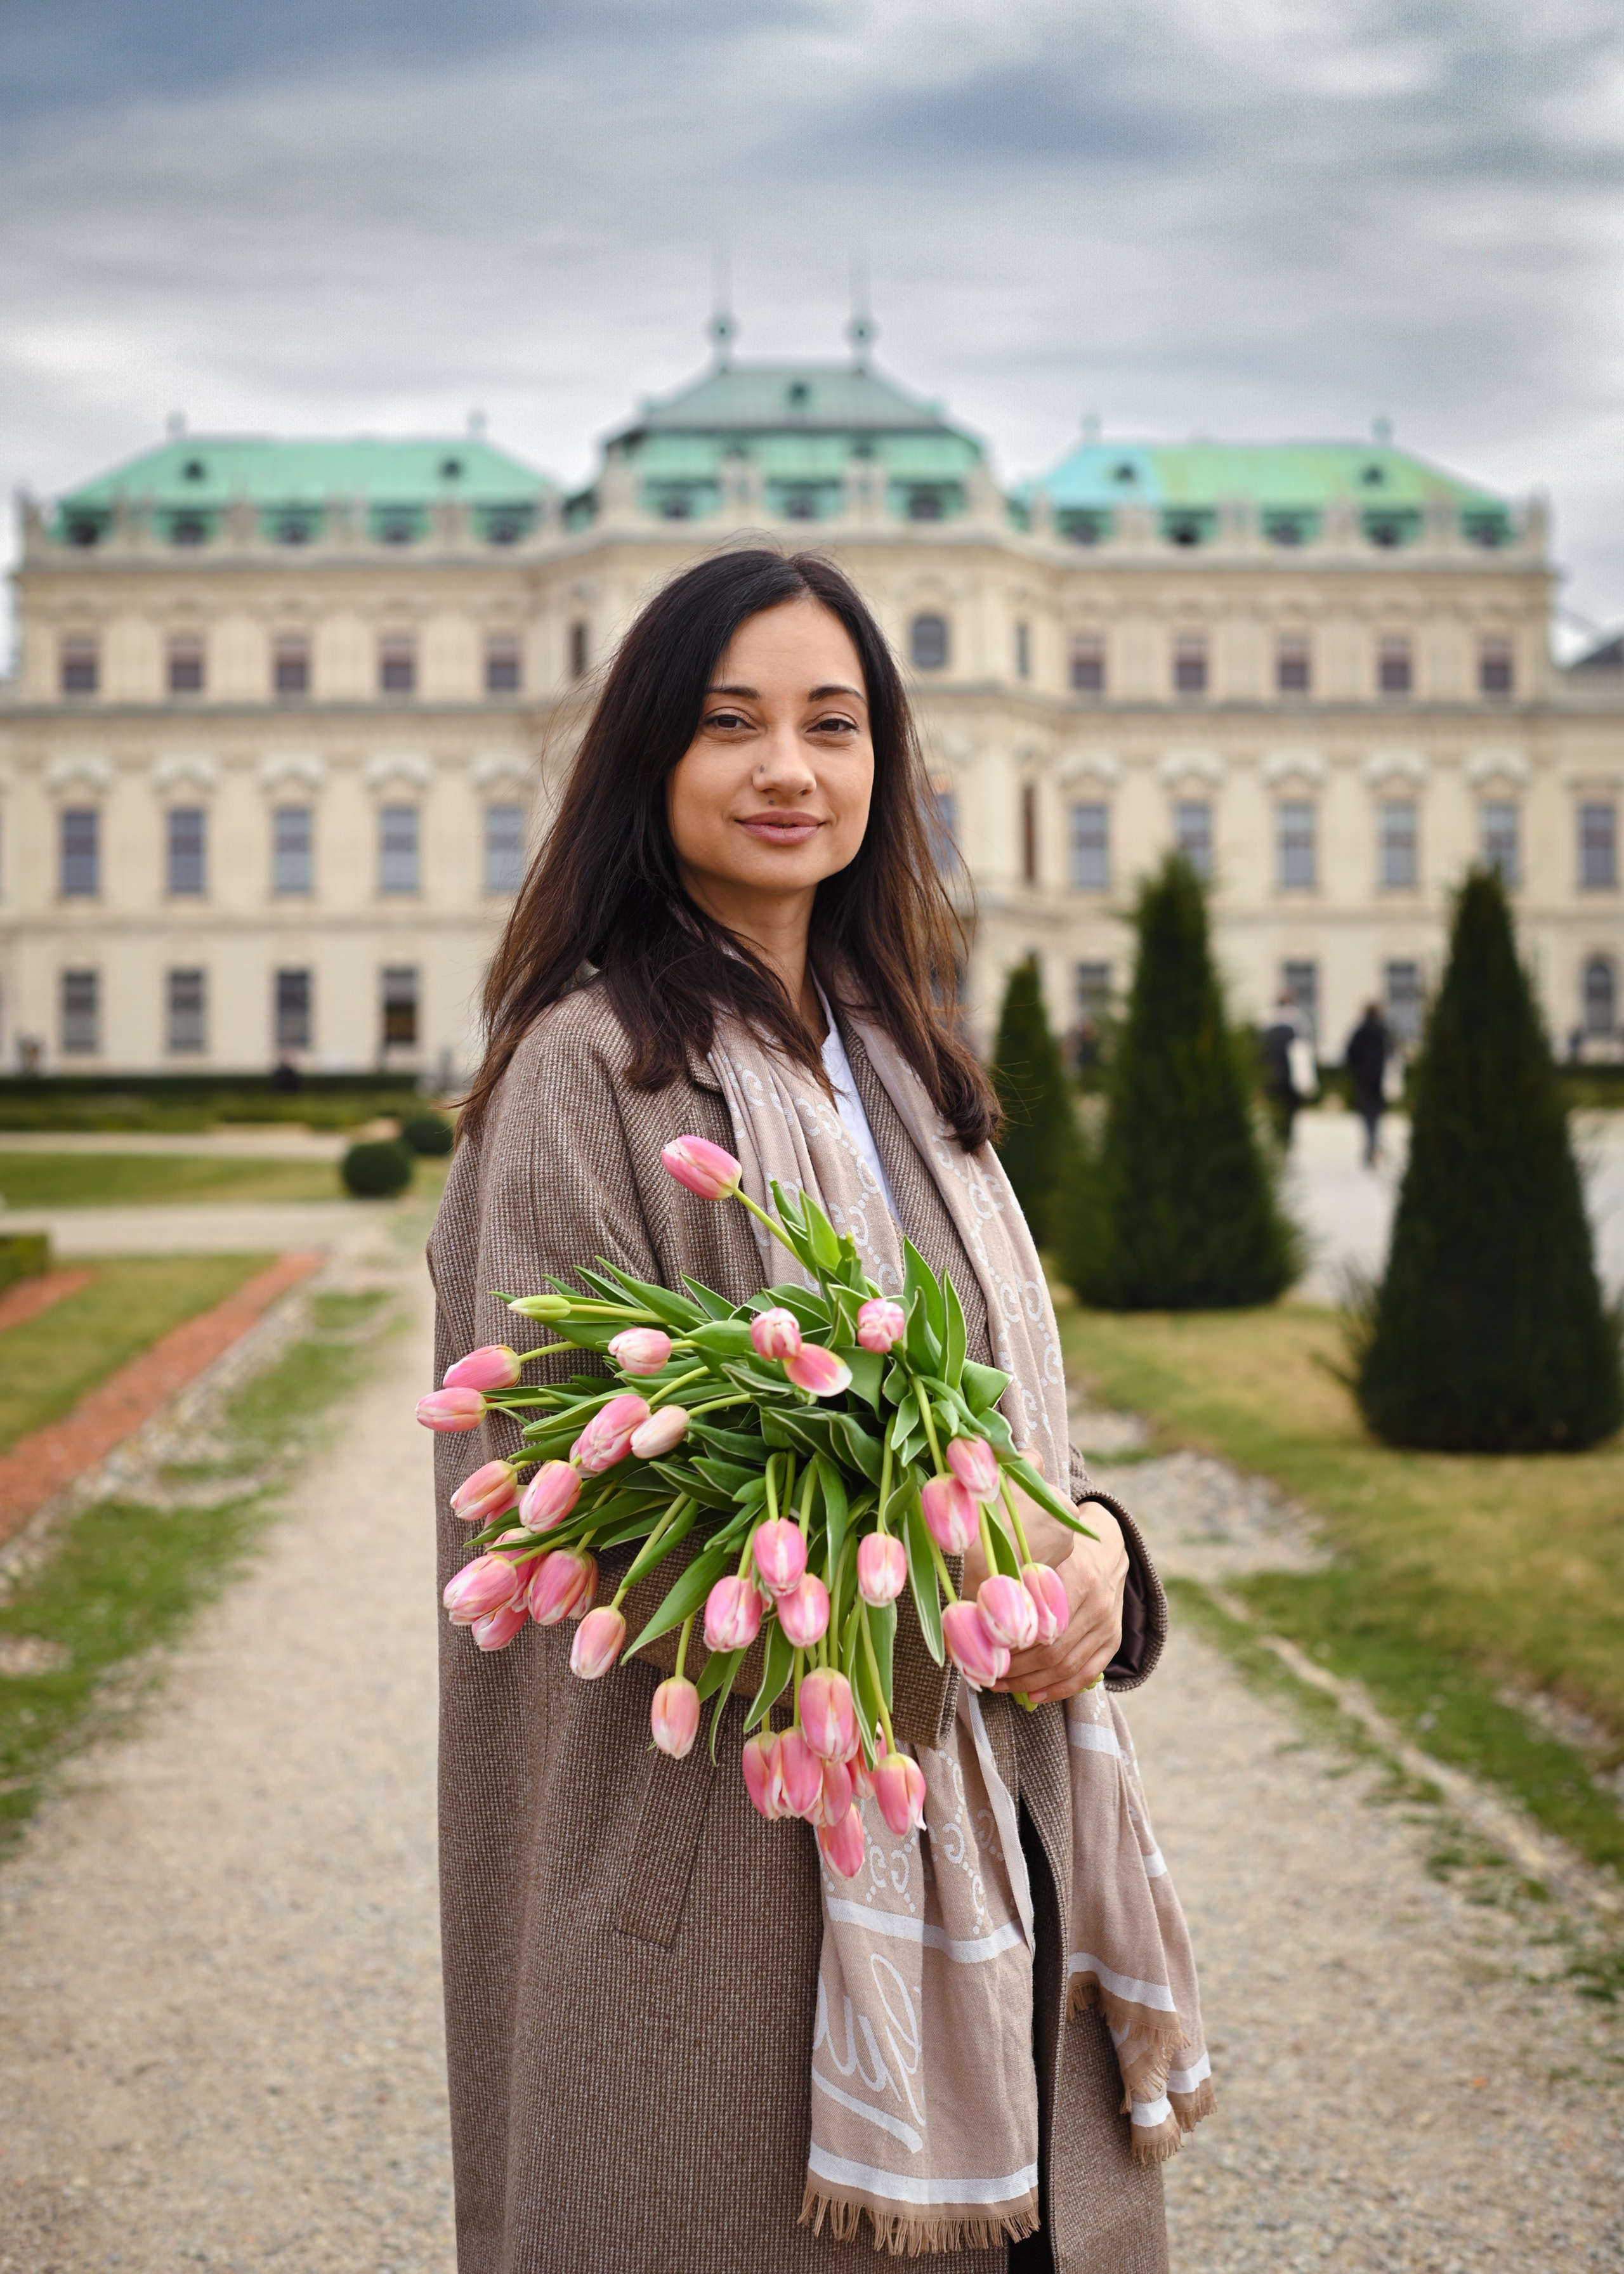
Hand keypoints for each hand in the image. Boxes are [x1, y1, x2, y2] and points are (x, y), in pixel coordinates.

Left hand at [992, 1503, 1126, 1704]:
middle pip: (1054, 1653)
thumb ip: (1020, 1581)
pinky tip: (1035, 1695)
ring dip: (1033, 1683)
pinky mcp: (1113, 1641)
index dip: (1014, 1647)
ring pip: (1068, 1668)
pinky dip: (1060, 1690)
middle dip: (1018, 1670)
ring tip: (1004, 1685)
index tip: (987, 1653)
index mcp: (1078, 1579)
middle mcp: (1097, 1606)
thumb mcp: (1043, 1556)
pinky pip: (1087, 1675)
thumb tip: (981, 1610)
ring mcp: (1108, 1626)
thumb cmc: (1063, 1554)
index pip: (1043, 1627)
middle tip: (989, 1674)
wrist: (1106, 1553)